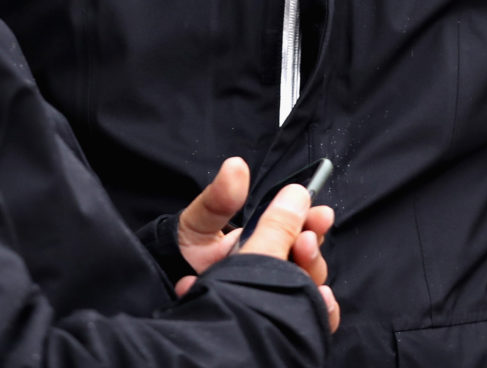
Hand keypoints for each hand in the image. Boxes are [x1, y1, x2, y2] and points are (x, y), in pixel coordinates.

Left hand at [173, 163, 339, 331]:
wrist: (166, 291)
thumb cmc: (184, 253)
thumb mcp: (200, 223)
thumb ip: (219, 199)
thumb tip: (236, 166)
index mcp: (266, 239)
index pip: (302, 228)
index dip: (314, 221)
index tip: (320, 215)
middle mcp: (275, 267)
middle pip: (310, 259)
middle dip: (312, 249)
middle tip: (305, 242)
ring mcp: (276, 296)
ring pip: (309, 288)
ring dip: (308, 278)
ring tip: (292, 268)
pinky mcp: (275, 320)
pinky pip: (307, 319)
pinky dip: (319, 312)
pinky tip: (305, 307)